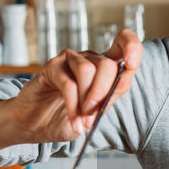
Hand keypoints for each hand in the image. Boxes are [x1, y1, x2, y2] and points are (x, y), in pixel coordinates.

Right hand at [9, 28, 141, 142]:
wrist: (36, 125)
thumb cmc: (66, 116)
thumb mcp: (95, 111)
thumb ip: (109, 97)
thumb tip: (122, 84)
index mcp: (104, 67)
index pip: (123, 43)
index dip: (131, 47)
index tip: (132, 63)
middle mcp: (88, 59)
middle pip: (106, 65)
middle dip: (103, 94)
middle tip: (93, 117)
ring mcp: (69, 60)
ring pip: (87, 70)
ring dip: (87, 100)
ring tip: (83, 121)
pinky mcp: (51, 67)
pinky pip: (68, 83)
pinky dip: (73, 106)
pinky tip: (74, 121)